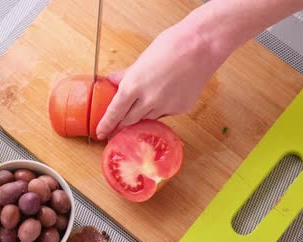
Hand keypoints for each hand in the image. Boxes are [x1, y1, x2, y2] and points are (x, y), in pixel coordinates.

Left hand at [95, 22, 226, 139]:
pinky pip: (164, 114)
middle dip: (120, 127)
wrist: (202, 47)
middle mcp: (148, 101)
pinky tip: (161, 100)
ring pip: (147, 119)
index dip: (106, 125)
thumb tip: (113, 81)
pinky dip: (158, 110)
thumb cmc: (172, 45)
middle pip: (129, 121)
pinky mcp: (180, 108)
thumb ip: (126, 75)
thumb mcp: (142, 59)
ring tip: (135, 116)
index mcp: (134, 86)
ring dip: (139, 119)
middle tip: (114, 131)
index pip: (114, 112)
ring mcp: (166, 107)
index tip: (100, 133)